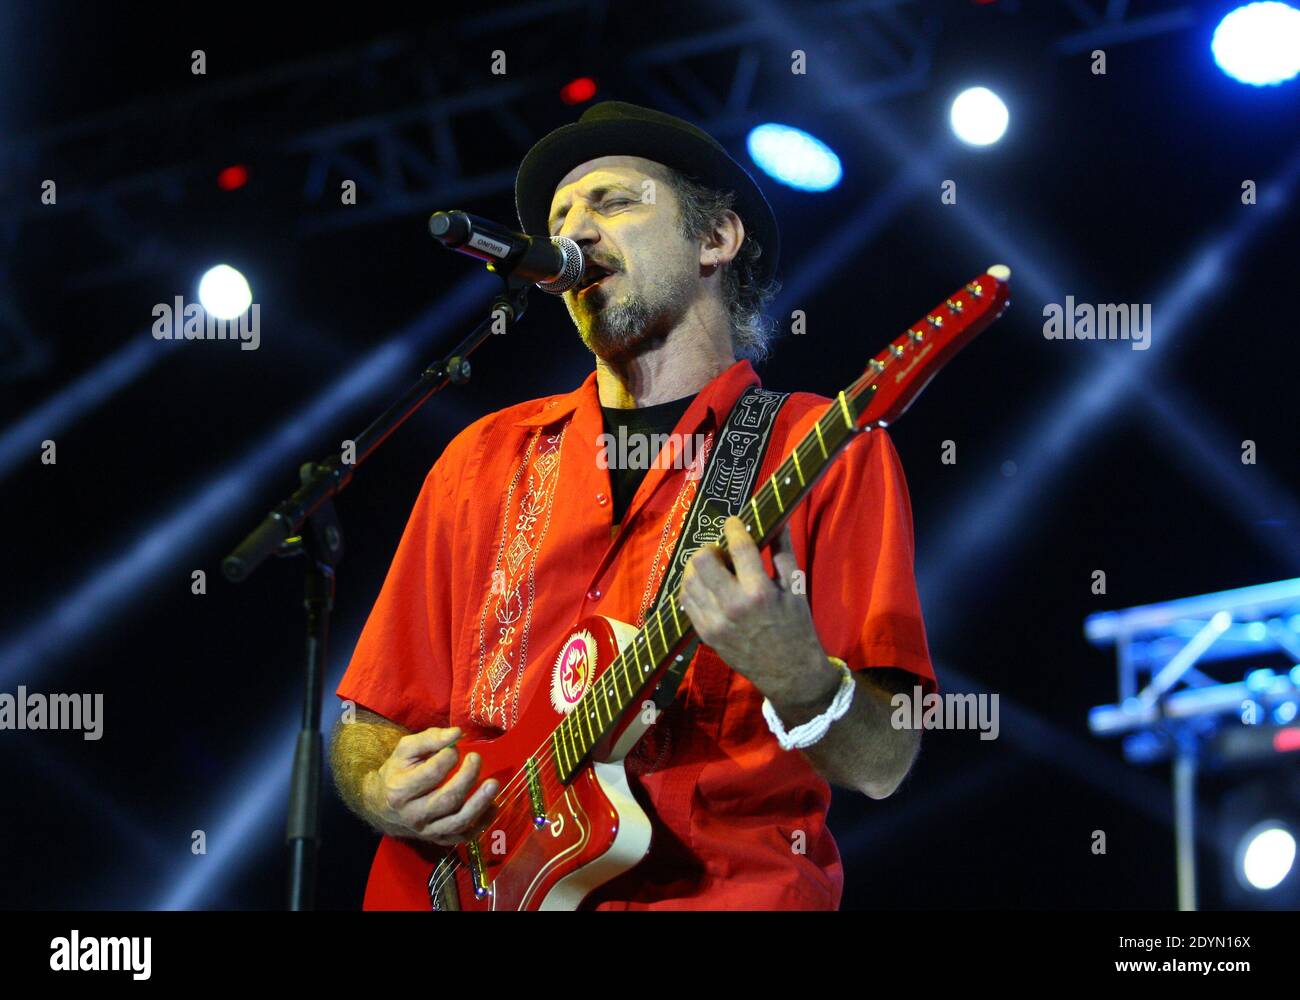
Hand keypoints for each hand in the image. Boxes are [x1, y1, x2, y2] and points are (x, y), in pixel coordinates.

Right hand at [363, 727, 498, 845]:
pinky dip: (482, 823)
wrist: (382, 806)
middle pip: (447, 799)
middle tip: (476, 758)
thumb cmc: (397, 772)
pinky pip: (463, 836)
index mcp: (400, 790)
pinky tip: (493, 806)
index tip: (455, 748)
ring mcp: (427, 830)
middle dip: (467, 777)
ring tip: (493, 783)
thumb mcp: (405, 750)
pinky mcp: (438, 839)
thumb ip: (430, 739)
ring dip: (480, 803)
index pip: (431, 774)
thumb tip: (457, 733)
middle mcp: (413, 814)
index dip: (448, 757)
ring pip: (457, 821)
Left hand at [680, 515, 838, 714]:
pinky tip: (707, 586)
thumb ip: (783, 551)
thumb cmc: (796, 626)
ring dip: (698, 567)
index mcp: (760, 592)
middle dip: (710, 548)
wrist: (788, 673)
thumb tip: (778, 519)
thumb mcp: (795, 587)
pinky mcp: (705, 633)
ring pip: (689, 579)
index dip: (733, 527)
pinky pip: (686, 600)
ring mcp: (715, 621)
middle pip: (702, 560)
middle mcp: (733, 605)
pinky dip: (692, 587)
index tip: (732, 522)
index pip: (738, 547)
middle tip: (721, 552)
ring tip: (714, 569)